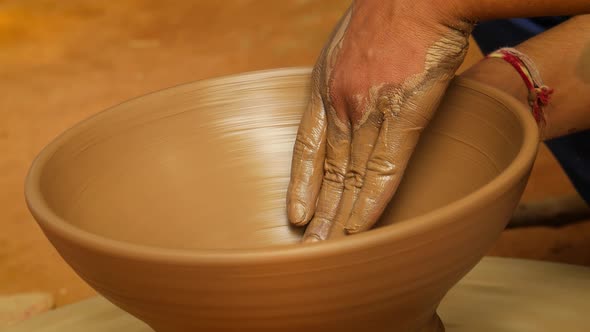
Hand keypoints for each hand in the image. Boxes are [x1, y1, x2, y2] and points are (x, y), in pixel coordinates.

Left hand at [287, 0, 472, 241]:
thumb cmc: (391, 12)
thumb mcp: (349, 45)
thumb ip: (343, 79)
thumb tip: (349, 100)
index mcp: (324, 88)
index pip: (305, 148)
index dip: (300, 184)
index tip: (294, 213)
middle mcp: (339, 105)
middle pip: (326, 171)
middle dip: (317, 213)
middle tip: (307, 249)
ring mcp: (368, 112)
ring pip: (350, 177)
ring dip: (340, 217)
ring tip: (328, 250)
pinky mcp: (402, 116)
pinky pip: (383, 171)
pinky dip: (372, 203)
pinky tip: (361, 228)